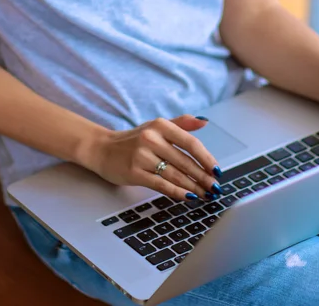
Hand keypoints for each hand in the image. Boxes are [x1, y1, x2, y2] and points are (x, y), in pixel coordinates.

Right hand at [86, 115, 222, 201]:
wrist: (101, 149)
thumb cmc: (134, 139)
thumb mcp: (156, 126)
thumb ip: (181, 123)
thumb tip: (204, 121)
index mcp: (161, 125)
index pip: (190, 143)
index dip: (206, 158)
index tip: (217, 170)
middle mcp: (151, 139)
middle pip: (185, 161)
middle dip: (203, 177)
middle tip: (216, 187)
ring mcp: (142, 156)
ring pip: (175, 174)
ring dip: (193, 186)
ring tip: (205, 194)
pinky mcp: (134, 172)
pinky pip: (161, 185)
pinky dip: (177, 192)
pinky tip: (188, 196)